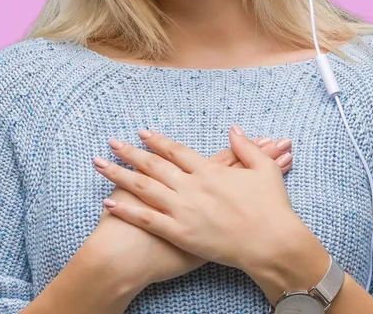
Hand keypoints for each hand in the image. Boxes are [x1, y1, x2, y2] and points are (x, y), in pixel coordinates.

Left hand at [91, 135, 293, 285]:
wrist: (272, 244)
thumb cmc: (272, 207)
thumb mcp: (265, 169)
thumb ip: (246, 147)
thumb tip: (233, 128)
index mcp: (210, 171)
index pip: (176, 151)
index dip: (158, 141)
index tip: (142, 133)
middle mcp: (192, 187)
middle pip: (154, 165)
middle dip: (131, 152)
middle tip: (112, 143)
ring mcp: (184, 211)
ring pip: (145, 188)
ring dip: (120, 175)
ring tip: (100, 164)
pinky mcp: (181, 234)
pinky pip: (148, 220)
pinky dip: (127, 211)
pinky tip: (109, 203)